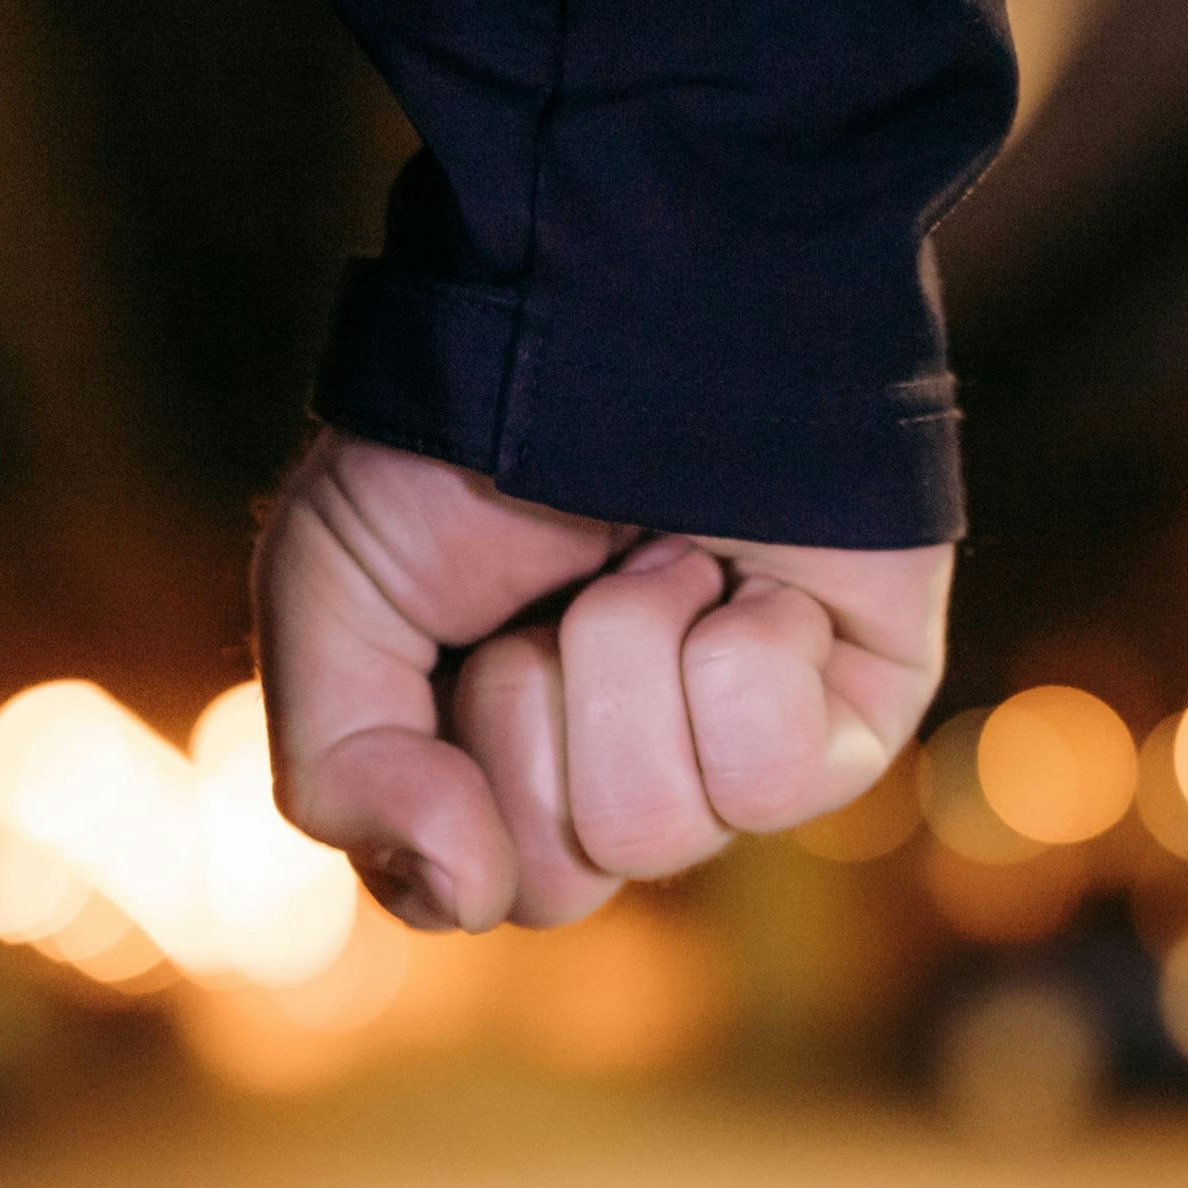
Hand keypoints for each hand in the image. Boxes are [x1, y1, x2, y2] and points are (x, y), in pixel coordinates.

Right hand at [254, 430, 949, 930]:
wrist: (628, 294)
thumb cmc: (478, 433)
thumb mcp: (332, 596)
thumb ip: (339, 776)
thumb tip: (461, 894)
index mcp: (504, 762)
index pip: (465, 891)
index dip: (434, 795)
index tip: (450, 655)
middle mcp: (627, 775)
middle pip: (557, 881)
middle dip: (527, 711)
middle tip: (554, 586)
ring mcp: (743, 757)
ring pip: (653, 831)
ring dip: (625, 660)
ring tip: (658, 556)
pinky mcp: (854, 721)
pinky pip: (774, 783)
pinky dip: (737, 656)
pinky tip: (749, 579)